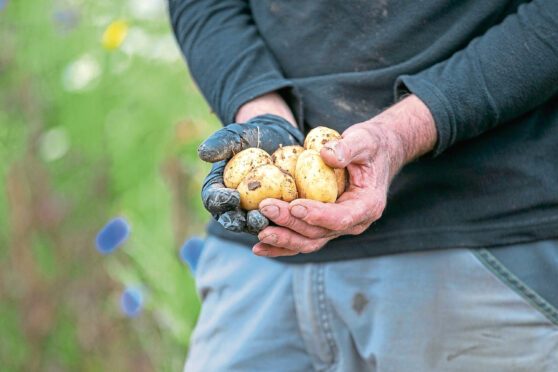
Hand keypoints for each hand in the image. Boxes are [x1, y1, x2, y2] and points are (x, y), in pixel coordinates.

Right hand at [200, 114, 303, 233]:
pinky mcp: (275, 215)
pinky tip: (291, 221)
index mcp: (217, 191)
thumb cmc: (250, 137)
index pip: (213, 200)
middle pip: (233, 219)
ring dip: (262, 227)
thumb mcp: (235, 136)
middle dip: (241, 221)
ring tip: (270, 221)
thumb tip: (202, 153)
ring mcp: (254, 213)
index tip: (232, 196)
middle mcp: (234, 207)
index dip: (220, 201)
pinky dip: (283, 224)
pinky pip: (277, 223)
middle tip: (252, 218)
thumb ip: (219, 144)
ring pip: (255, 226)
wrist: (277, 139)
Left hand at [252, 95, 436, 255]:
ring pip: (309, 241)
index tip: (294, 206)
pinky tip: (260, 247)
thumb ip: (348, 147)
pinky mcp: (323, 226)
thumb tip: (326, 155)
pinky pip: (302, 239)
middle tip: (266, 208)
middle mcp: (353, 222)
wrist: (376, 155)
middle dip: (291, 223)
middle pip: (319, 232)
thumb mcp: (364, 140)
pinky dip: (281, 245)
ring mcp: (337, 227)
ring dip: (283, 240)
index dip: (317, 215)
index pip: (341, 217)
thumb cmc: (371, 146)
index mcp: (367, 205)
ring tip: (260, 234)